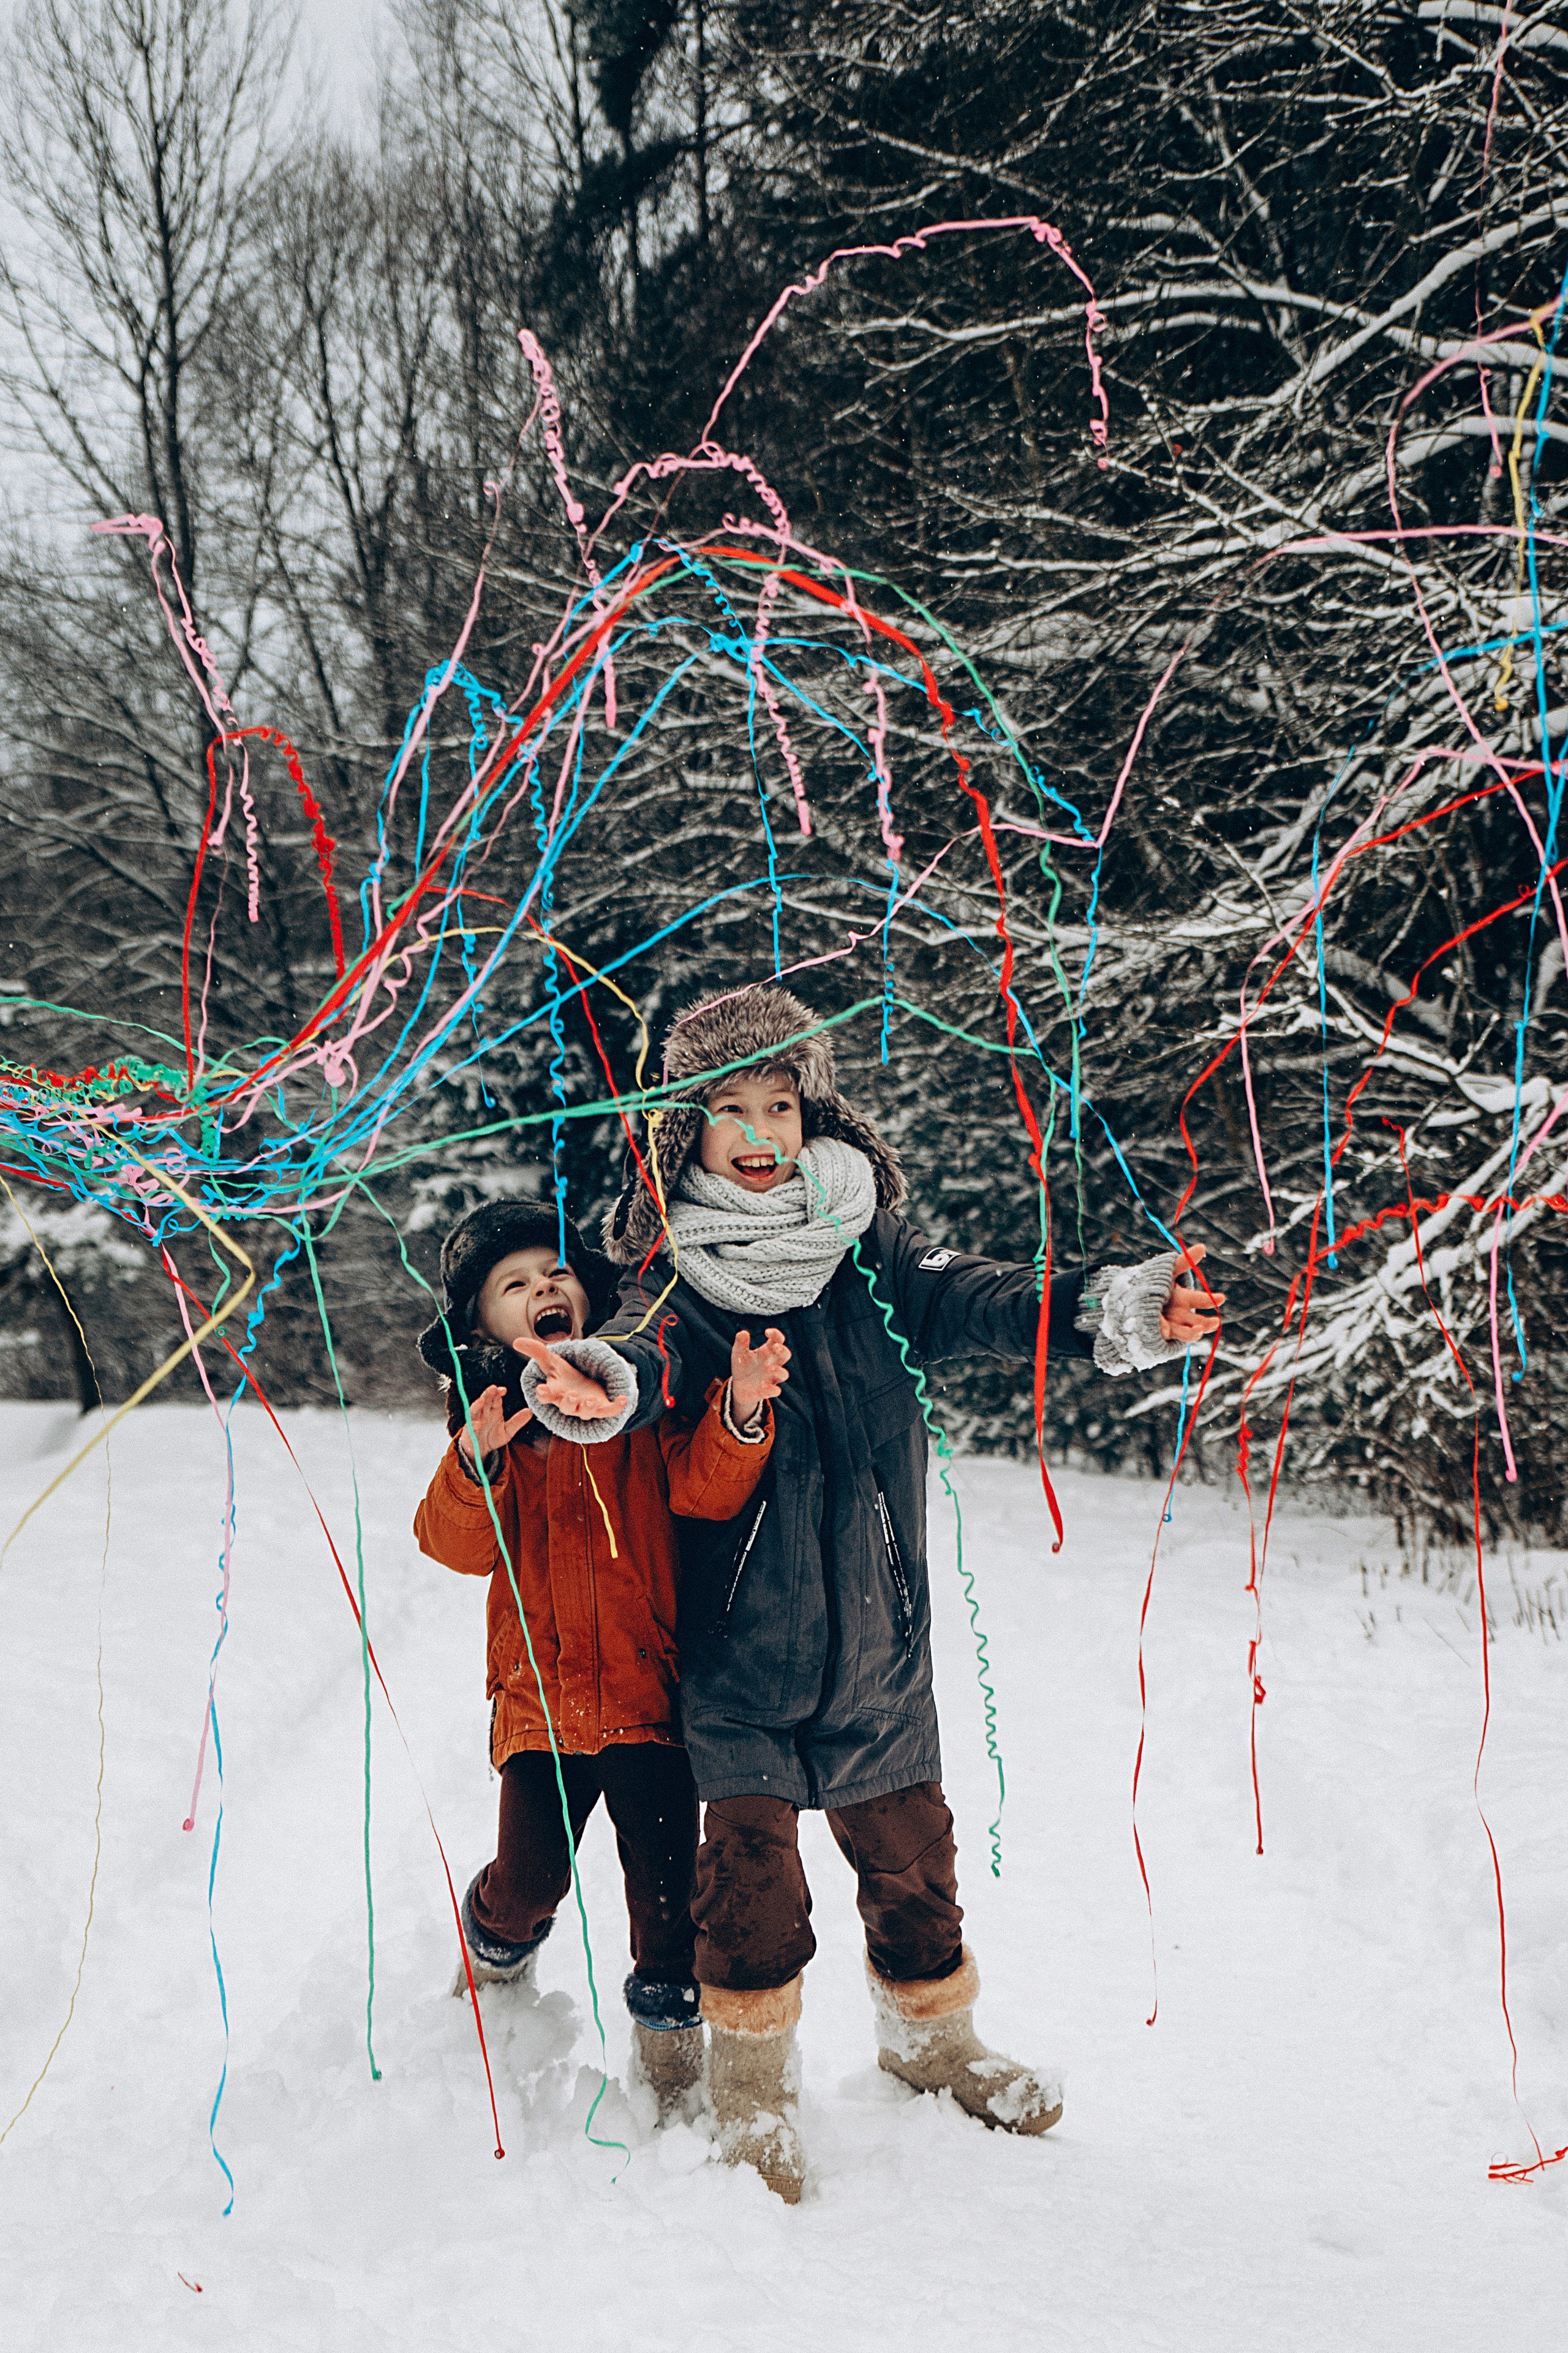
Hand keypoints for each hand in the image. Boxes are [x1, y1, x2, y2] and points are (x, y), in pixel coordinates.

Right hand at [456, 1383, 532, 1464]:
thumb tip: (530, 1411)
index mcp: (493, 1410)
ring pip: (474, 1411)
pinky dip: (473, 1426)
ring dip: (477, 1405)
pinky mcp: (469, 1432)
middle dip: (487, 1394)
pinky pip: (470, 1428)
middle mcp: (483, 1413)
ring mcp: (474, 1421)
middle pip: (484, 1400)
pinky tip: (477, 1424)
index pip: (495, 1398)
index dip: (498, 1393)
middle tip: (492, 1388)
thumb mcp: (508, 1431)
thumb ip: (517, 1422)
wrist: (480, 1450)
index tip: (503, 1390)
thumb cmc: (492, 1437)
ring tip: (482, 1401)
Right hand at [512, 1334, 626, 1418]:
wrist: (586, 1386)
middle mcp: (570, 1403)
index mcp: (556, 1393)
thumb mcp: (553, 1362)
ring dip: (587, 1407)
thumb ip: (536, 1352)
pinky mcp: (602, 1407)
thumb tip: (516, 1340)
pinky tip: (624, 1399)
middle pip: (566, 1407)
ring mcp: (586, 1407)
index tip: (542, 1389)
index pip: (546, 1397)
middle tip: (571, 1394)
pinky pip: (610, 1411)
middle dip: (568, 1402)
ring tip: (590, 1400)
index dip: (544, 1394)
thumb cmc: (566, 1377)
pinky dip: (617, 1407)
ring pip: (585, 1412)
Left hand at [730, 1326, 790, 1424]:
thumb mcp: (738, 1353)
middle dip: (783, 1350)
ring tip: (768, 1368)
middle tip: (775, 1347)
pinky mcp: (768, 1390)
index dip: (776, 1334)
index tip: (767, 1332)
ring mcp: (772, 1377)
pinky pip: (775, 1391)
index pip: (777, 1340)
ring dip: (778, 1370)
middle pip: (786, 1355)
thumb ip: (740, 1343)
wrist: (739, 1387)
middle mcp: (773, 1363)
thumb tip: (743, 1333)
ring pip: (784, 1374)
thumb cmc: (742, 1366)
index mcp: (767, 1351)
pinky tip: (762, 1386)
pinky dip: (771, 1389)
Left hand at [1160, 1243, 1223, 1344]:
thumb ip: (1183, 1262)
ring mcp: (1172, 1325)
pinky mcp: (1160, 1334)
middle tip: (1216, 1321)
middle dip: (1208, 1322)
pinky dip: (1173, 1333)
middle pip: (1198, 1321)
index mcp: (1183, 1299)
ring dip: (1195, 1332)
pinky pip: (1169, 1335)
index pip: (1200, 1300)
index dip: (1211, 1300)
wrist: (1127, 1300)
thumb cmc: (1150, 1285)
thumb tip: (1203, 1247)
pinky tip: (1174, 1330)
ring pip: (1188, 1332)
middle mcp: (1180, 1314)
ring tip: (1200, 1330)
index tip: (1221, 1298)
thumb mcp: (1166, 1273)